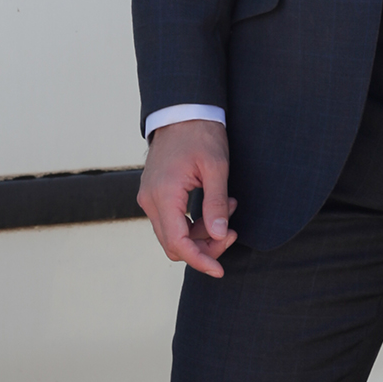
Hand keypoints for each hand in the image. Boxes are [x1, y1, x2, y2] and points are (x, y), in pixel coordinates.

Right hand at [138, 120, 236, 277]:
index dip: (200, 260)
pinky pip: (173, 221)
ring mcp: (149, 198)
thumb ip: (216, 204)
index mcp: (164, 195)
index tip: (220, 270)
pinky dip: (194, 222)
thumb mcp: (216, 167)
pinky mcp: (155, 195)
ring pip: (174, 235)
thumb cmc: (200, 134)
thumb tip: (219, 235)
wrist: (182, 111)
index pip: (178, 243)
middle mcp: (150, 200)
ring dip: (202, 232)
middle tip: (232, 231)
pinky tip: (216, 206)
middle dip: (205, 246)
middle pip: (174, 245)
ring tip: (229, 207)